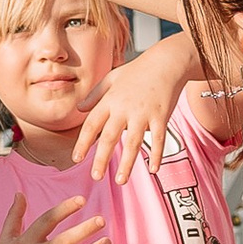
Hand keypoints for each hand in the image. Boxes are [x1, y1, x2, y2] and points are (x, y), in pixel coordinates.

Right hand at [0, 183, 112, 243]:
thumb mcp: (5, 239)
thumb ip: (14, 216)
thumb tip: (20, 193)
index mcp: (27, 242)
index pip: (47, 221)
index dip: (64, 209)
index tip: (81, 199)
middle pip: (64, 242)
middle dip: (83, 231)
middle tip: (101, 220)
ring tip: (107, 242)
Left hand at [69, 35, 197, 184]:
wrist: (166, 62)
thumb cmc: (138, 70)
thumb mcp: (111, 78)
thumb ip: (95, 95)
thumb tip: (80, 109)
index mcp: (110, 100)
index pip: (92, 124)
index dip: (83, 142)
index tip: (76, 159)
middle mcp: (125, 108)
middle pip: (109, 137)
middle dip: (101, 159)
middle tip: (96, 176)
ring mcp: (144, 113)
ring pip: (133, 142)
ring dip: (127, 163)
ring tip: (120, 180)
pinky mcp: (161, 116)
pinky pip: (158, 139)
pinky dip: (156, 155)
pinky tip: (153, 169)